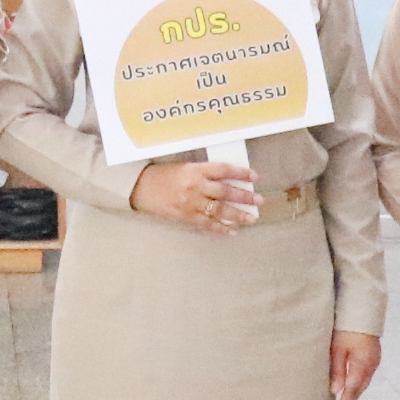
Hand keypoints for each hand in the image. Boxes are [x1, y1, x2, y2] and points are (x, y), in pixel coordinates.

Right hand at [136, 157, 257, 232]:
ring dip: (238, 214)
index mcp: (195, 170)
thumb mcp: (184, 167)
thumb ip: (204, 173)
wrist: (140, 188)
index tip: (254, 176)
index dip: (240, 173)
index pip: (223, 170)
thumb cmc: (162, 175)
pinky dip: (221, 228)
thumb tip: (228, 179)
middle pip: (225, 192)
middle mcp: (195, 186)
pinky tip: (232, 231)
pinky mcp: (185, 216)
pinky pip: (207, 224)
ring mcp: (191, 203)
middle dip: (245, 197)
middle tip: (260, 200)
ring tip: (253, 218)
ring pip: (220, 210)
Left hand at [327, 330, 381, 399]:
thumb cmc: (346, 327)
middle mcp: (371, 366)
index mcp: (362, 365)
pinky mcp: (374, 356)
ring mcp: (374, 361)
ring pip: (364, 383)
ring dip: (354, 394)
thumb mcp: (337, 349)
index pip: (352, 391)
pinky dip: (358, 384)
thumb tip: (335, 391)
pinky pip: (366, 375)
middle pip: (360, 389)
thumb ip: (337, 370)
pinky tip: (351, 387)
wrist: (362, 311)